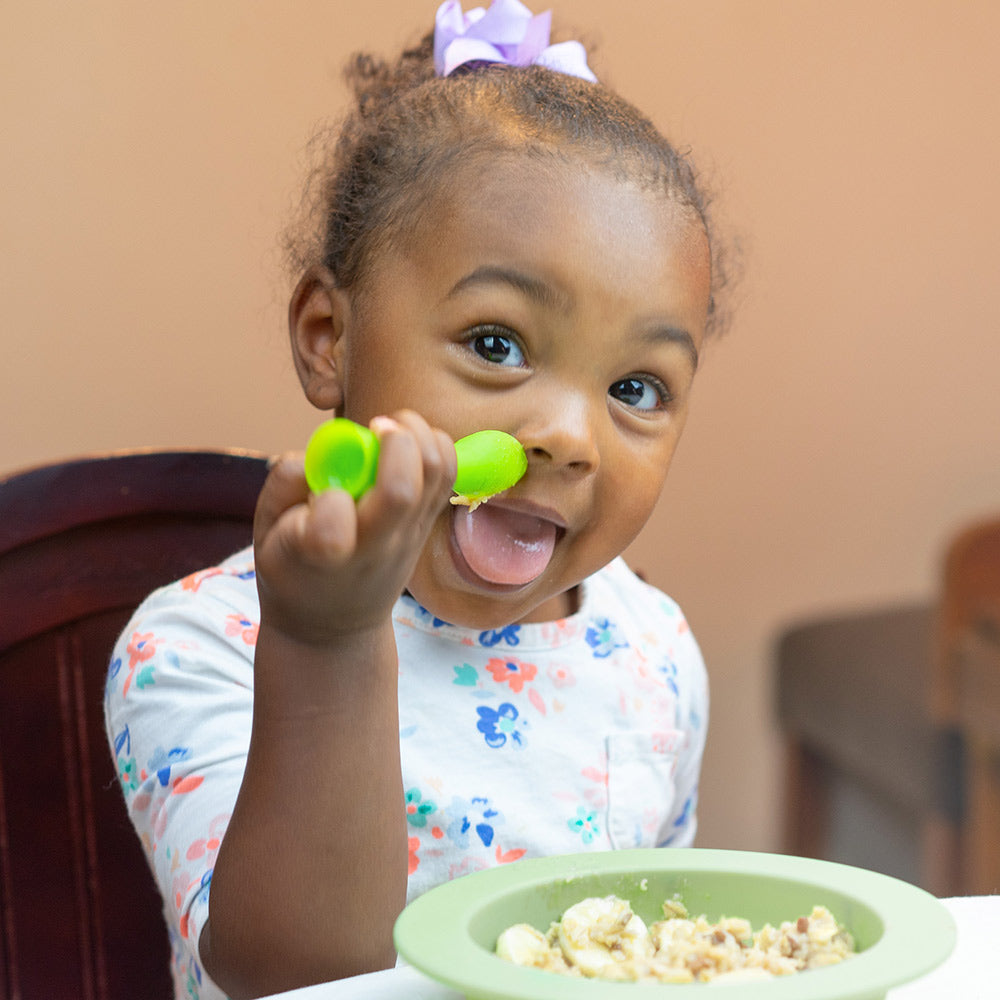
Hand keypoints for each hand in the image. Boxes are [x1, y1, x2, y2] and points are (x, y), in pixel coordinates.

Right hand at [253, 410, 455, 645]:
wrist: (334, 624)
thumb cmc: (294, 572)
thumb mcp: (266, 539)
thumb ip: (281, 489)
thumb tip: (314, 452)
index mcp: (325, 556)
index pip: (331, 528)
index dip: (325, 500)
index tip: (316, 494)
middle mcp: (377, 545)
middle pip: (401, 491)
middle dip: (392, 441)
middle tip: (376, 425)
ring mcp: (410, 533)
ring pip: (437, 472)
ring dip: (419, 435)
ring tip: (392, 431)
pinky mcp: (429, 522)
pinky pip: (449, 472)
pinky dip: (435, 445)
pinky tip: (406, 444)